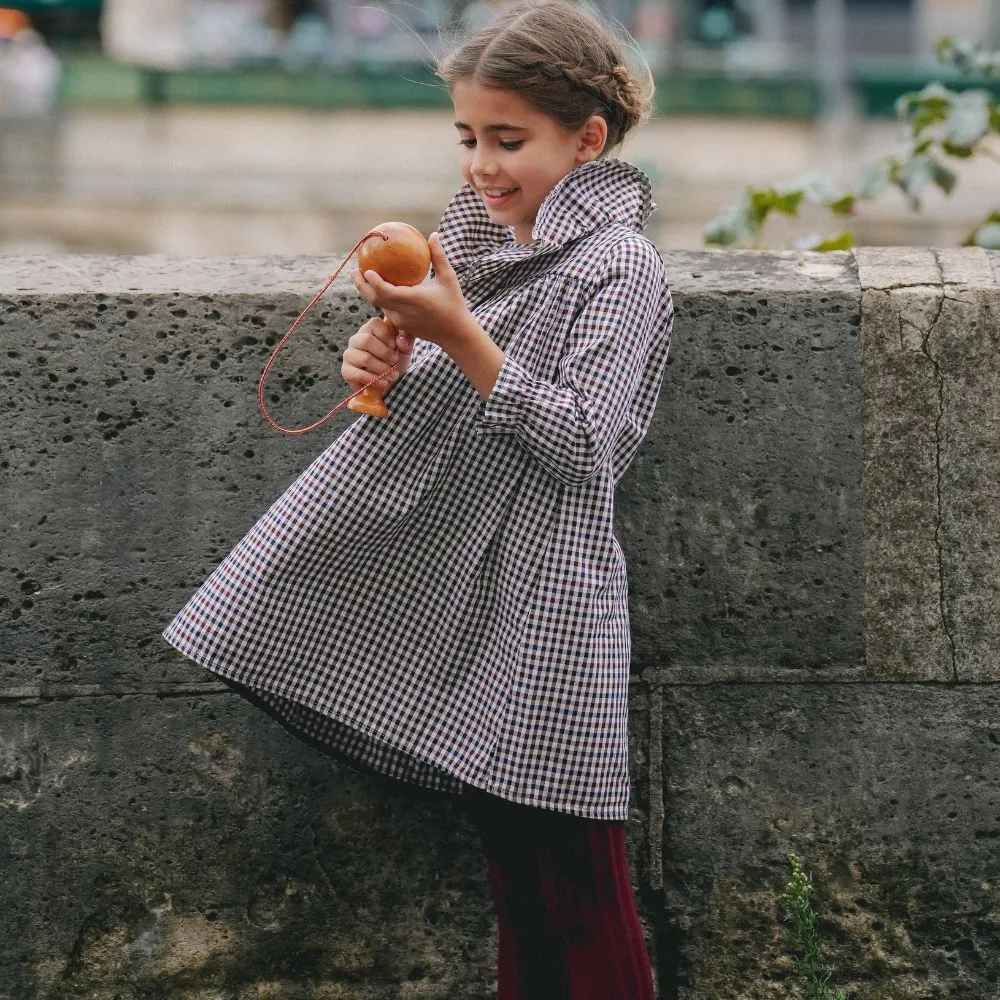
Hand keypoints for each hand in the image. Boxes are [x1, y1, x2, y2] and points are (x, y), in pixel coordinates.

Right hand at [341, 316, 413, 394]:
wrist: (388, 384)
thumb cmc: (393, 363)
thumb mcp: (404, 351)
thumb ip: (406, 342)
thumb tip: (400, 339)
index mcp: (369, 330)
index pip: (374, 323)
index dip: (387, 335)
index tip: (395, 347)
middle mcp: (356, 340)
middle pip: (366, 340)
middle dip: (385, 353)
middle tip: (394, 362)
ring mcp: (349, 355)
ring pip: (364, 358)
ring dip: (382, 369)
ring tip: (392, 375)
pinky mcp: (346, 371)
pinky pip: (358, 374)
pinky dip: (374, 380)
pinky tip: (383, 382)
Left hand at [351, 233, 470, 348]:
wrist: (456, 335)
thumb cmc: (454, 305)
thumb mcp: (449, 279)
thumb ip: (439, 258)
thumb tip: (433, 235)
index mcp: (414, 300)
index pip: (386, 292)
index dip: (373, 282)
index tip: (365, 269)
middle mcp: (404, 312)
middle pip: (375, 299)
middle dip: (361, 286)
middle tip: (355, 271)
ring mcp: (401, 322)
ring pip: (379, 306)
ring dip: (369, 292)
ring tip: (363, 278)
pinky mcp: (402, 327)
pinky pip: (387, 311)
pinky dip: (380, 299)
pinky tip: (379, 289)